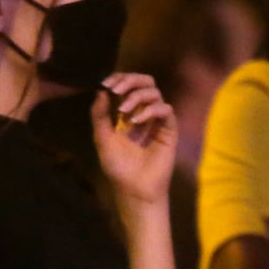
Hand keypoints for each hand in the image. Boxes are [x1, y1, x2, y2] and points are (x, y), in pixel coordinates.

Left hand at [92, 73, 177, 207]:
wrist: (133, 189)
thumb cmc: (118, 167)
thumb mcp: (102, 139)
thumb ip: (100, 116)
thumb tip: (100, 91)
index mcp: (128, 113)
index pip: (128, 86)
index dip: (119, 79)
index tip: (106, 83)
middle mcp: (144, 112)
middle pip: (145, 82)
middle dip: (130, 81)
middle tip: (116, 90)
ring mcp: (158, 120)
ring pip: (154, 93)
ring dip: (136, 97)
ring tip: (123, 112)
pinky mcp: (169, 129)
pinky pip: (165, 109)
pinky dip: (150, 110)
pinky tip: (136, 122)